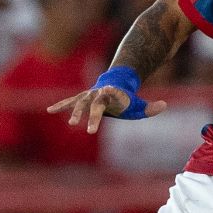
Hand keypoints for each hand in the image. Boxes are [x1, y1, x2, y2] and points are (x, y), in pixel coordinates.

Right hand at [46, 85, 167, 132]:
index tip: (104, 101)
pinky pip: (69, 102)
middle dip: (91, 116)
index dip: (108, 99)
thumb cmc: (127, 99)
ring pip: (80, 103)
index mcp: (113, 96)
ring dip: (75, 113)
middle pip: (94, 104)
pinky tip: (49, 111)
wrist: (115, 82)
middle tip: (89, 130)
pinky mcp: (81, 98)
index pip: (111, 98)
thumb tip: (164, 106)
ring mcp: (88, 95)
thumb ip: (151, 108)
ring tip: (71, 123)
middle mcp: (98, 94)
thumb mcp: (139, 104)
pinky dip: (60, 106)